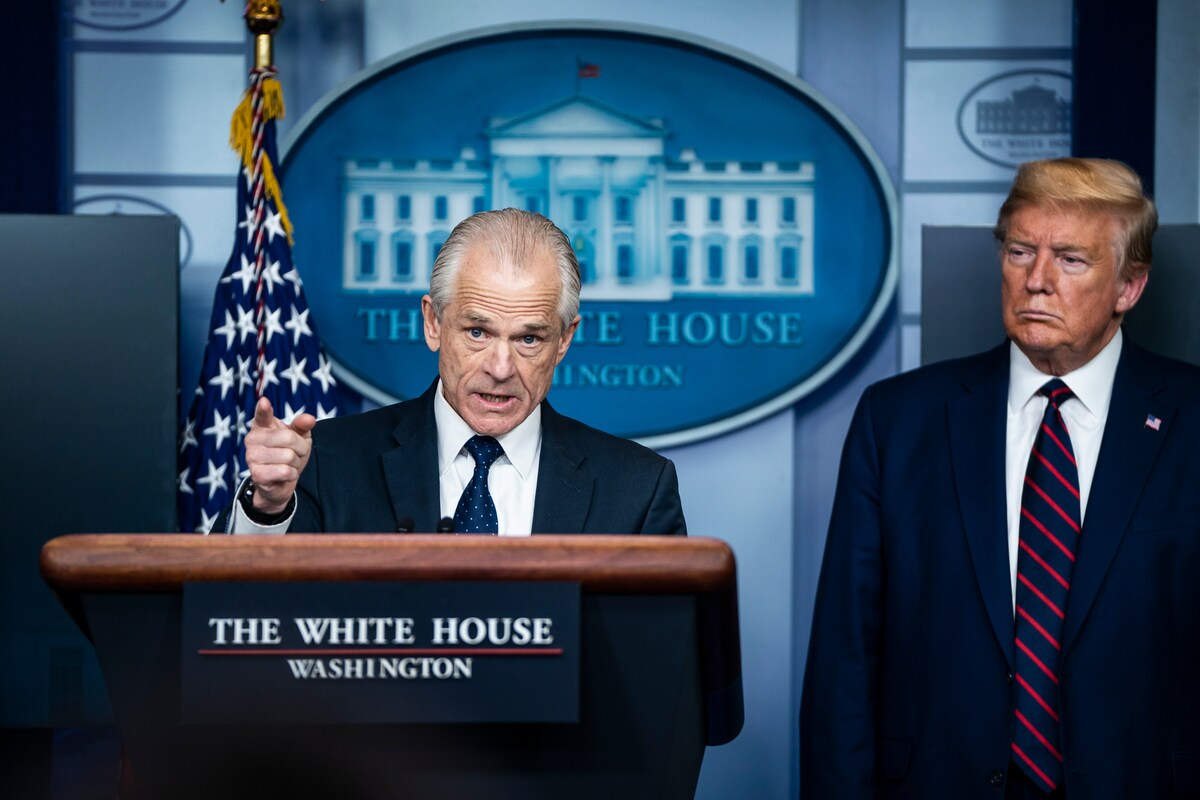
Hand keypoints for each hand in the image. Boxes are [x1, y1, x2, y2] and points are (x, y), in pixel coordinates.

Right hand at [243, 397, 316, 513]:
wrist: (280, 484)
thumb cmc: (289, 455)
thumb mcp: (300, 438)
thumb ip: (303, 426)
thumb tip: (310, 418)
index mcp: (262, 426)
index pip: (262, 415)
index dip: (264, 409)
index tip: (264, 402)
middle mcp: (252, 439)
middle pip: (288, 437)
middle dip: (301, 448)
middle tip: (296, 454)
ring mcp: (252, 457)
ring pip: (289, 456)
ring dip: (296, 463)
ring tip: (288, 465)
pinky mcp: (256, 474)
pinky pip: (286, 471)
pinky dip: (292, 474)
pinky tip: (284, 475)